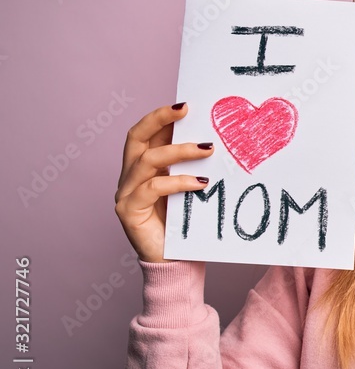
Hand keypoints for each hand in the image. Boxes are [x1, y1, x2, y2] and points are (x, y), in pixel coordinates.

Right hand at [114, 102, 213, 262]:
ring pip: (147, 160)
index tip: (186, 105)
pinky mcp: (129, 211)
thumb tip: (214, 139)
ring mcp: (126, 194)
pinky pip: (152, 188)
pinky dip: (178, 182)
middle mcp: (129, 177)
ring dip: (179, 151)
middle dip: (160, 119)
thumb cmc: (186, 224)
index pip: (146, 134)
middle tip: (186, 110)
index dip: (161, 117)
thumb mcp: (190, 188)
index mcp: (141, 168)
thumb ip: (191, 166)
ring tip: (208, 149)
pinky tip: (201, 182)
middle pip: (136, 138)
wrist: (176, 263)